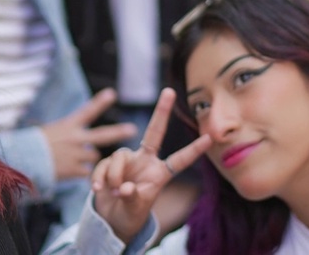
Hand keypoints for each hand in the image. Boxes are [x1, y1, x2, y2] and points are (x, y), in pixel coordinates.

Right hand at [41, 88, 140, 180]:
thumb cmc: (36, 145)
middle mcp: (75, 139)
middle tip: (133, 129)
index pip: (87, 111)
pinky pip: (88, 172)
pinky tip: (74, 171)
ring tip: (75, 157)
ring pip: (94, 156)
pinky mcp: (73, 170)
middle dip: (118, 132)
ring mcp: (75, 155)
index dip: (100, 102)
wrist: (23, 162)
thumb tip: (83, 138)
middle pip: (102, 135)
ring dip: (90, 158)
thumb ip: (69, 132)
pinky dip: (85, 172)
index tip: (112, 93)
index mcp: (68, 126)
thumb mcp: (52, 131)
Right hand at [91, 88, 211, 243]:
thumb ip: (131, 197)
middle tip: (169, 91)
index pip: (179, 160)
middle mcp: (145, 161)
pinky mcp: (109, 163)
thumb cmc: (131, 212)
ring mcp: (127, 160)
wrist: (111, 218)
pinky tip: (98, 189)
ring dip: (114, 175)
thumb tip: (124, 187)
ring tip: (113, 191)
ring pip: (120, 155)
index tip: (210, 138)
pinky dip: (100, 177)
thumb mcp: (135, 209)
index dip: (193, 150)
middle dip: (161, 111)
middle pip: (154, 132)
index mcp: (159, 173)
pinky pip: (104, 164)